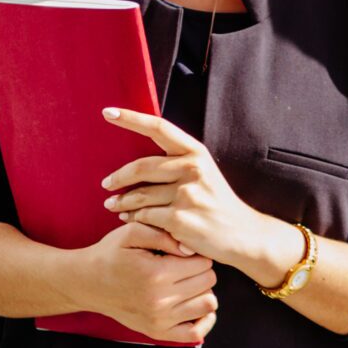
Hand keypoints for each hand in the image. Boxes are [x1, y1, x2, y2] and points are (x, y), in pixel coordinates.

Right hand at [68, 218, 218, 345]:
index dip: (197, 253)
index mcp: (156, 273)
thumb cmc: (110, 254)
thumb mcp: (131, 232)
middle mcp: (160, 300)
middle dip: (201, 270)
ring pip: (208, 304)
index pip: (203, 262)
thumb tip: (190, 249)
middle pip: (208, 282)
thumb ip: (163, 235)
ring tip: (187, 283)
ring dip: (203, 291)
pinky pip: (196, 333)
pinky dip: (202, 320)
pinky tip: (191, 305)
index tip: (183, 252)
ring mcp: (160, 320)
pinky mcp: (158, 333)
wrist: (86, 283)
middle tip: (184, 265)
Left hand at [98, 107, 295, 287]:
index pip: (159, 128)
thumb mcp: (204, 173)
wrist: (242, 235)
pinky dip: (133, 218)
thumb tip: (140, 162)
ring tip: (112, 205)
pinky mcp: (180, 219)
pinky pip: (145, 216)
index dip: (131, 118)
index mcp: (196, 152)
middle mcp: (192, 169)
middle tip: (105, 184)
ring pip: (141, 194)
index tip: (108, 112)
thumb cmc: (217, 204)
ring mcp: (187, 194)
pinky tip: (127, 219)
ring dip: (121, 201)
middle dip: (118, 176)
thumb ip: (177, 163)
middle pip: (142, 166)